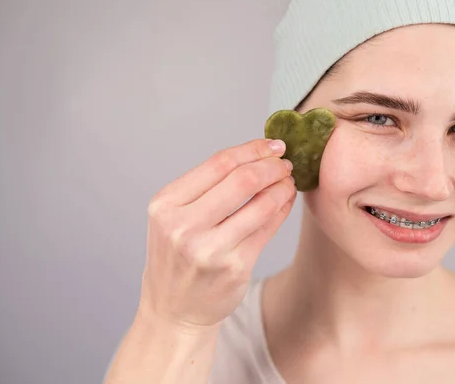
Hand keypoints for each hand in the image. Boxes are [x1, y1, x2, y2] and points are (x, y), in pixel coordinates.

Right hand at [136, 138, 295, 330]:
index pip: (218, 163)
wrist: (174, 309)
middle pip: (242, 179)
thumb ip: (206, 187)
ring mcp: (210, 250)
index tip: (272, 144)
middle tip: (285, 163)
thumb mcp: (173, 217)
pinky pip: (268, 228)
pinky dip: (282, 208)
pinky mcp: (235, 268)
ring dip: (282, 186)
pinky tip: (285, 201)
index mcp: (165, 205)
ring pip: (261, 203)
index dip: (252, 149)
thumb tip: (256, 155)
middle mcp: (184, 227)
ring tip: (288, 181)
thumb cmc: (177, 256)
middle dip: (272, 165)